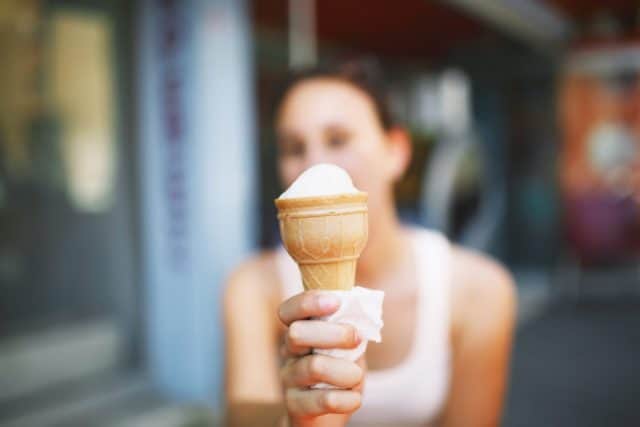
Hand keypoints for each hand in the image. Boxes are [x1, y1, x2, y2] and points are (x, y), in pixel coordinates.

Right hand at [278, 291, 364, 426]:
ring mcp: (289, 379)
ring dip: (346, 371)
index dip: (309, 302)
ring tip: (356, 376)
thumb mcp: (346, 344)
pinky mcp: (296, 405)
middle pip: (297, 333)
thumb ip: (350, 325)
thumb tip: (362, 307)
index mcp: (299, 329)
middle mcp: (288, 351)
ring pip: (314, 366)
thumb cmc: (340, 369)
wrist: (327, 413)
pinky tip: (354, 398)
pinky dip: (347, 399)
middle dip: (334, 333)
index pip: (288, 310)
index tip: (336, 302)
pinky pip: (322, 400)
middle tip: (356, 339)